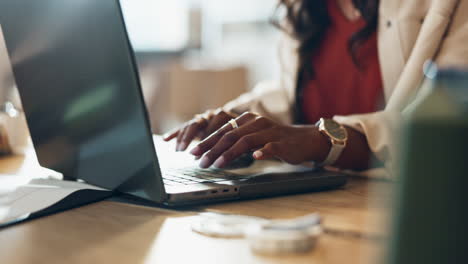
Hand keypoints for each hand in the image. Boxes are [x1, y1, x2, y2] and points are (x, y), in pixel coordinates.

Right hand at [163, 109, 237, 151]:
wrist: (243, 122)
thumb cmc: (243, 135)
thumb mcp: (244, 141)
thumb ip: (241, 146)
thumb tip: (247, 156)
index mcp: (227, 117)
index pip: (217, 129)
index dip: (211, 142)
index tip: (206, 155)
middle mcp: (214, 115)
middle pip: (201, 124)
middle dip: (194, 140)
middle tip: (191, 153)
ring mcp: (205, 117)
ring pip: (192, 124)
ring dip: (184, 137)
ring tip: (179, 150)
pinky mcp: (197, 122)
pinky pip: (184, 126)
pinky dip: (175, 133)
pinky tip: (166, 139)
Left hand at [189, 112, 330, 167]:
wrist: (304, 140)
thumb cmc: (275, 140)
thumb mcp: (253, 136)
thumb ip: (235, 141)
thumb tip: (211, 151)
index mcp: (247, 120)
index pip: (223, 131)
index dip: (207, 142)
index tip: (193, 153)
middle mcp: (257, 123)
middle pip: (230, 135)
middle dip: (212, 149)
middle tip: (200, 161)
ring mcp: (270, 132)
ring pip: (246, 141)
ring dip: (230, 153)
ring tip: (217, 164)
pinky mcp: (283, 143)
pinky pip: (271, 147)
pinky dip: (262, 152)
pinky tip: (254, 158)